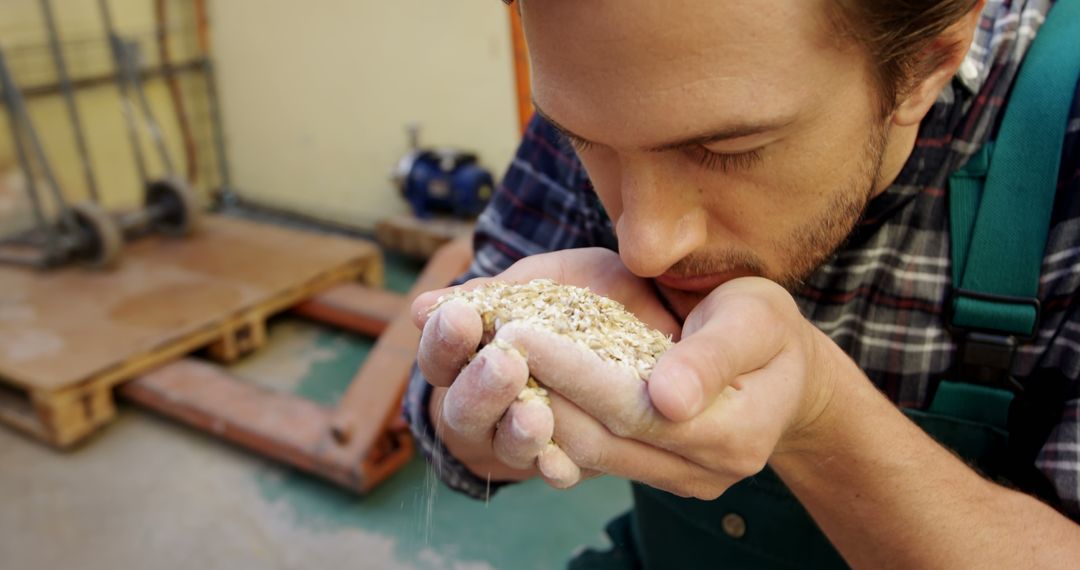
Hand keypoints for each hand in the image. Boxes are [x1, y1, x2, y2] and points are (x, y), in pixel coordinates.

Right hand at [412, 248, 680, 485]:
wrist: (651, 319)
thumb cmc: (580, 297)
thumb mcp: (540, 283)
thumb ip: (491, 296)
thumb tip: (422, 307)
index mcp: (470, 360)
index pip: (439, 358)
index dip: (443, 341)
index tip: (458, 316)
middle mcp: (488, 408)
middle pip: (463, 411)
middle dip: (480, 388)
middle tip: (504, 362)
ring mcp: (525, 440)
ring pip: (508, 447)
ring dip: (517, 431)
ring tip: (534, 414)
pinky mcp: (571, 462)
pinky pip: (558, 473)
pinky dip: (557, 469)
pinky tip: (560, 463)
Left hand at [502, 277, 839, 498]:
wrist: (783, 372)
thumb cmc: (768, 329)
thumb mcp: (757, 319)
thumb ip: (714, 354)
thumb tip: (667, 398)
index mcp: (735, 432)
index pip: (634, 407)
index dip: (573, 371)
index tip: (520, 330)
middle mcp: (704, 471)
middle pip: (602, 439)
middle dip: (541, 390)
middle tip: (490, 344)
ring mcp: (678, 481)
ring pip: (589, 455)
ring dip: (535, 412)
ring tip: (494, 366)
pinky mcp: (655, 476)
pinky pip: (593, 460)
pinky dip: (551, 427)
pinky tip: (520, 393)